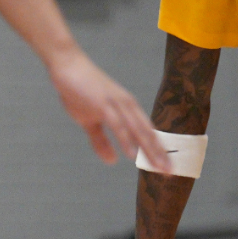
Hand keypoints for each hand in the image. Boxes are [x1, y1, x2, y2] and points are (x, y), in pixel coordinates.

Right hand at [47, 48, 170, 170]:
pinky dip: (126, 139)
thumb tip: (112, 161)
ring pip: (137, 131)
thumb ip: (101, 141)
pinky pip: (117, 125)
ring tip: (158, 168)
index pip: (147, 133)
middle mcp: (127, 106)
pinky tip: (132, 154)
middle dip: (159, 154)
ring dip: (148, 150)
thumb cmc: (80, 90)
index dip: (158, 151)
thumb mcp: (90, 121)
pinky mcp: (103, 104)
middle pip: (147, 134)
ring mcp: (116, 104)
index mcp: (128, 109)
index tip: (167, 168)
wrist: (68, 65)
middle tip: (170, 173)